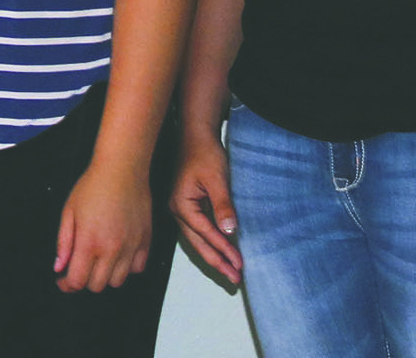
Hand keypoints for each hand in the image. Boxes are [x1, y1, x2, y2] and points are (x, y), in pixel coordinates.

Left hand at [55, 154, 153, 294]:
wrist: (122, 170)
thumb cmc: (93, 186)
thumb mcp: (68, 211)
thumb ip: (63, 242)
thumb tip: (59, 266)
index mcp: (89, 242)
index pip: (78, 280)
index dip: (67, 285)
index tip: (63, 280)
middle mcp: (112, 249)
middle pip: (97, 285)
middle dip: (84, 281)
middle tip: (78, 268)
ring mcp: (131, 247)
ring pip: (118, 281)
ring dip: (105, 276)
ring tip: (98, 260)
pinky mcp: (145, 242)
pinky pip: (137, 269)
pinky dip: (127, 268)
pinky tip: (118, 255)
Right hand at [169, 134, 242, 285]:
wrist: (196, 135)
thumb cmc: (204, 153)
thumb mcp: (217, 179)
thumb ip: (222, 205)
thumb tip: (229, 231)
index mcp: (181, 204)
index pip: (205, 233)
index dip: (223, 250)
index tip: (238, 265)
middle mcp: (177, 209)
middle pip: (198, 242)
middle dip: (217, 262)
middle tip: (234, 279)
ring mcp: (180, 208)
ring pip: (197, 239)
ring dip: (214, 254)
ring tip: (230, 271)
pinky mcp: (187, 205)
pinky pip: (199, 229)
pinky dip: (211, 241)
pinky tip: (222, 250)